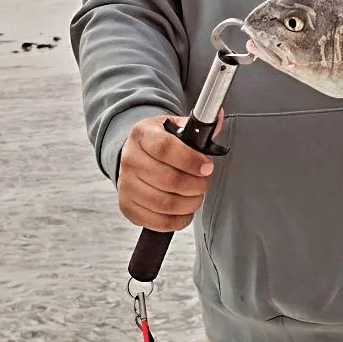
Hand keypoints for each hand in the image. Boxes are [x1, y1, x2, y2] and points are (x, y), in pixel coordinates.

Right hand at [117, 114, 215, 231]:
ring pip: (164, 203)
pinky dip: (179, 219)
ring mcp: (126, 185)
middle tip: (204, 182)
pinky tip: (185, 209)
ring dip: (189, 203)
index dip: (190, 160)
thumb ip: (198, 127)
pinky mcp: (128, 206)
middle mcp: (130, 159)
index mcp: (142, 135)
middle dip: (196, 184)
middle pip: (167, 179)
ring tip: (196, 195)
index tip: (207, 167)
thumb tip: (216, 119)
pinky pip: (158, 222)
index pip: (165, 149)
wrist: (135, 155)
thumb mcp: (176, 127)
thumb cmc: (159, 143)